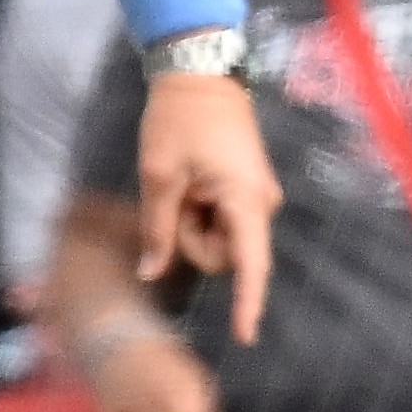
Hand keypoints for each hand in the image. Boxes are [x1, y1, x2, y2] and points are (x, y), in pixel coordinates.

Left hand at [130, 66, 277, 345]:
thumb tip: (151, 273)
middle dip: (191, 238)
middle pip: (225, 253)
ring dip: (192, 222)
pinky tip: (190, 183)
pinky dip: (200, 211)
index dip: (248, 303)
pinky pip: (222, 219)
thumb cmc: (179, 121)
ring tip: (180, 183)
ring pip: (220, 237)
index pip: (250, 264)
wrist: (201, 74)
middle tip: (172, 198)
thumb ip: (158, 230)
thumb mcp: (158, 177)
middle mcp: (261, 203)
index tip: (245, 336)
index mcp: (245, 200)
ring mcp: (257, 196)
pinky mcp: (248, 188)